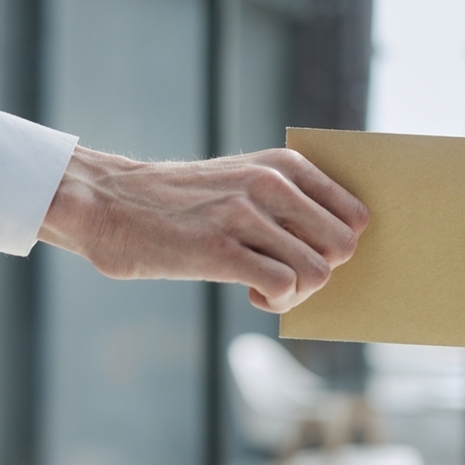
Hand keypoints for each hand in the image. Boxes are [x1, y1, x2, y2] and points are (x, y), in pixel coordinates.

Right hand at [38, 145, 367, 312]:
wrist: (108, 202)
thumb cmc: (185, 202)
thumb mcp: (245, 179)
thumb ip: (290, 201)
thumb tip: (341, 245)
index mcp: (284, 164)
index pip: (356, 215)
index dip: (338, 245)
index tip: (308, 252)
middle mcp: (271, 183)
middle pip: (344, 247)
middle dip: (321, 271)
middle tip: (287, 274)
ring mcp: (245, 214)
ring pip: (317, 271)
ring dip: (296, 292)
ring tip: (265, 284)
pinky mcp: (219, 249)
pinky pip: (283, 286)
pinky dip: (274, 300)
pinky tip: (248, 291)